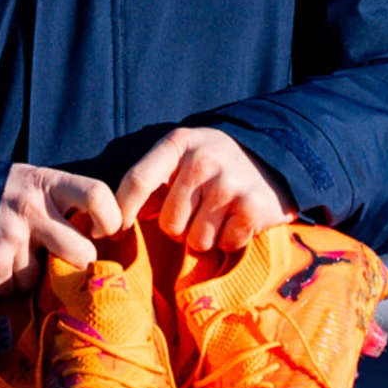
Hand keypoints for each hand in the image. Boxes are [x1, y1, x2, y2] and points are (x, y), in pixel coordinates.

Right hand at [0, 163, 121, 291]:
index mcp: (49, 184)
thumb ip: (67, 202)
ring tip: (19, 254)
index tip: (104, 230)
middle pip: (81, 252)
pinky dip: (9, 282)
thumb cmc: (8, 192)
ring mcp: (10, 237)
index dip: (111, 218)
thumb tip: (105, 238)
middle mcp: (31, 209)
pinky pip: (14, 287)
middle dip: (77, 263)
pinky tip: (1, 262)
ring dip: (33, 274)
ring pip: (44, 277)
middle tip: (66, 258)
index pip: (96, 196)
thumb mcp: (38, 182)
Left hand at [114, 127, 293, 253]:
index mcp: (177, 143)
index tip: (115, 233)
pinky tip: (238, 220)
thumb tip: (114, 224)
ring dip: (206, 237)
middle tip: (197, 214)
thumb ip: (152, 181)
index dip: (123, 212)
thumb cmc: (214, 166)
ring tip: (219, 216)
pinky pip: (225, 244)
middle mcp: (203, 160)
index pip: (138, 181)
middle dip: (180, 228)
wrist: (273, 158)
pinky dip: (230, 240)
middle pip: (170, 223)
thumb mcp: (182, 157)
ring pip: (197, 240)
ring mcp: (229, 183)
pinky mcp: (253, 207)